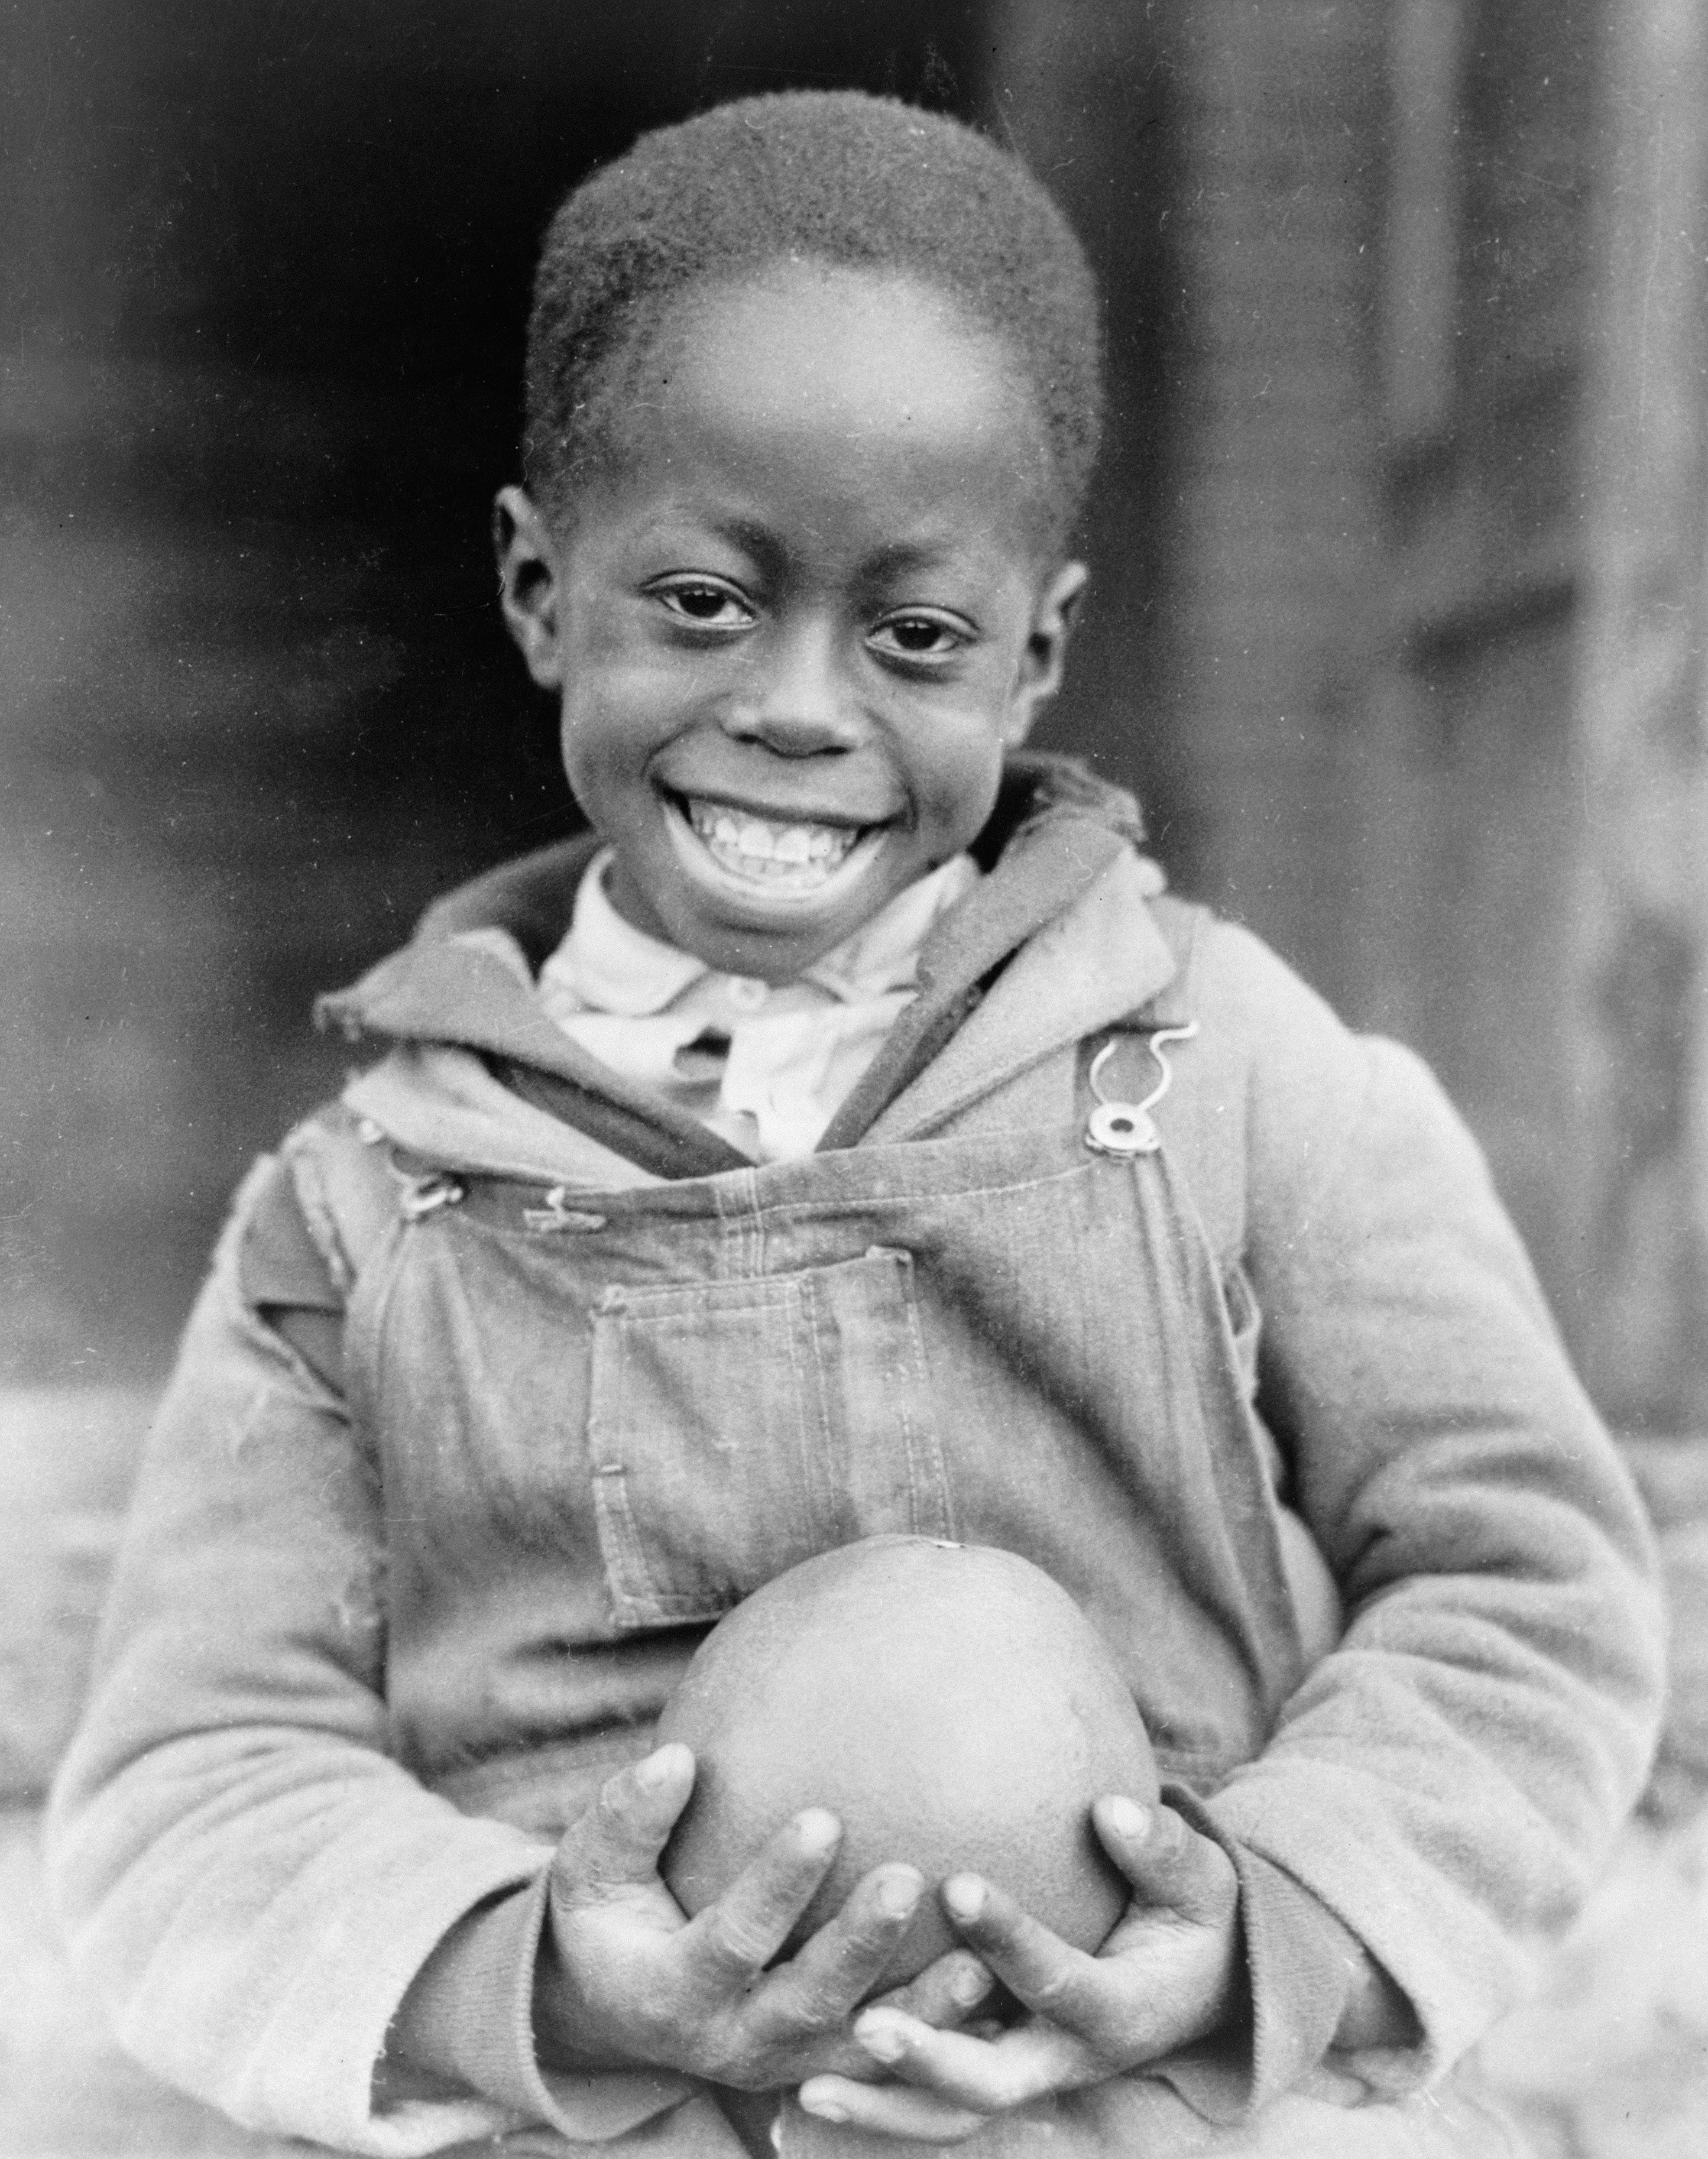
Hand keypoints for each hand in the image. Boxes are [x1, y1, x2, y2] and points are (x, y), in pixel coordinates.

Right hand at [536, 1743, 996, 2091]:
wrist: (616, 2007)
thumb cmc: (608, 1913)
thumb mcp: (590, 1866)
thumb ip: (628, 1817)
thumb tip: (675, 1757)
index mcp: (672, 1992)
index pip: (732, 1938)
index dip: (776, 1884)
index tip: (824, 1817)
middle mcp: (733, 2041)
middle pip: (809, 2002)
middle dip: (859, 1945)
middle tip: (908, 1877)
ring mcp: (787, 2064)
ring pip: (864, 2047)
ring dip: (924, 2010)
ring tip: (979, 1957)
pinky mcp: (827, 2067)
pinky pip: (894, 2061)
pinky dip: (943, 2035)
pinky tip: (994, 1987)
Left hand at [796, 1796, 1241, 2140]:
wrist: (1201, 1987)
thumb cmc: (1192, 1916)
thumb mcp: (1201, 1882)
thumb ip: (1161, 1849)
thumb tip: (1111, 1809)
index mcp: (1116, 2011)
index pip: (1056, 1979)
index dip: (1009, 1939)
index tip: (956, 1886)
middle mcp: (1065, 2060)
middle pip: (990, 2083)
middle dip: (929, 2059)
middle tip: (865, 2023)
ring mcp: (1025, 2077)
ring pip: (950, 2119)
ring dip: (882, 2107)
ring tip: (807, 2088)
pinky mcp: (995, 2076)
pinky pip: (931, 2106)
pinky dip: (876, 2105)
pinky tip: (801, 2092)